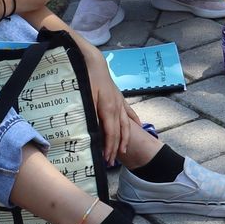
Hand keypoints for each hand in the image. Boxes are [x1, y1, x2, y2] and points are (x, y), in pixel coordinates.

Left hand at [83, 48, 135, 162]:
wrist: (93, 61)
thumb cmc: (86, 78)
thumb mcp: (85, 97)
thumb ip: (90, 114)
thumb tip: (92, 131)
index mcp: (108, 108)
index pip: (111, 133)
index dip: (109, 147)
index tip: (106, 159)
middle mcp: (117, 107)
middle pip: (119, 132)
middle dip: (116, 148)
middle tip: (111, 162)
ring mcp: (120, 102)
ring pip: (126, 125)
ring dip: (125, 139)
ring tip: (123, 151)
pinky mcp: (119, 98)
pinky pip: (129, 112)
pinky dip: (134, 121)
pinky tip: (138, 127)